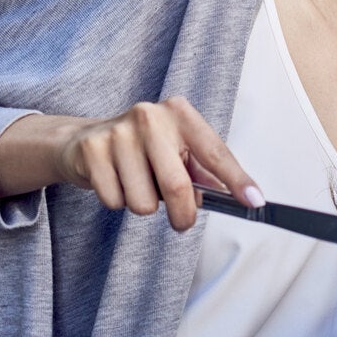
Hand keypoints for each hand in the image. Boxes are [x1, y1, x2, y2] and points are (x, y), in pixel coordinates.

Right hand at [50, 96, 260, 231]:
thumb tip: (240, 198)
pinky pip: (115, 201)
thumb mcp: (178, 151)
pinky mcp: (92, 150)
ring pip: (144, 201)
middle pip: (178, 186)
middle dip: (183, 214)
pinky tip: (116, 181)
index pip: (215, 153)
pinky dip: (118, 202)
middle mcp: (150, 117)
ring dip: (145, 205)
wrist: (82, 141)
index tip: (254, 201)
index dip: (237, 180)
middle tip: (182, 222)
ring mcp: (118, 131)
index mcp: (180, 114)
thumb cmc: (143, 149)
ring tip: (138, 184)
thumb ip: (205, 173)